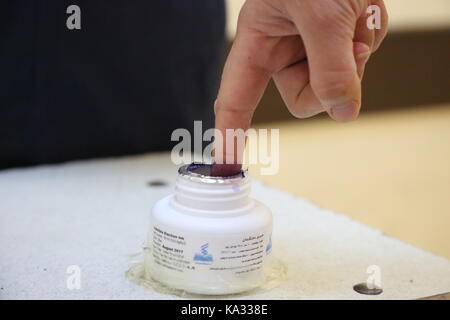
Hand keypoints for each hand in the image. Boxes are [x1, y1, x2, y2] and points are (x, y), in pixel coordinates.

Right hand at [213, 0, 387, 175]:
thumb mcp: (324, 14)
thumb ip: (331, 68)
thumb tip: (343, 112)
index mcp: (258, 38)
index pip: (235, 96)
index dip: (230, 131)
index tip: (227, 161)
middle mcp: (281, 46)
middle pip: (302, 96)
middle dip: (329, 83)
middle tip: (348, 51)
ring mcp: (309, 44)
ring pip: (332, 84)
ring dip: (354, 57)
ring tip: (356, 17)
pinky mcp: (334, 39)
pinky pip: (353, 64)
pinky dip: (366, 42)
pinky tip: (364, 14)